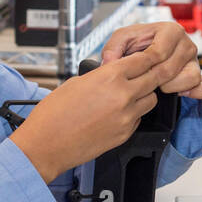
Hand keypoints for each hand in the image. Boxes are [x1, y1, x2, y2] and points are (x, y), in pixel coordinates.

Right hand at [9, 51, 173, 181]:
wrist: (47, 145)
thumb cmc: (54, 114)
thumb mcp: (76, 82)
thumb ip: (101, 75)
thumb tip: (112, 72)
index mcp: (110, 77)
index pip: (143, 60)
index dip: (148, 57)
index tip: (148, 57)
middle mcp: (123, 95)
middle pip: (154, 78)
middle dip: (152, 73)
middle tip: (147, 73)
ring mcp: (126, 116)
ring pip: (151, 100)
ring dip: (145, 94)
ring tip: (130, 94)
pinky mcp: (125, 133)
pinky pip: (139, 118)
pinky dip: (134, 113)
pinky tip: (119, 112)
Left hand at [101, 22, 201, 99]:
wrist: (148, 51)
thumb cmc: (138, 44)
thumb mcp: (122, 40)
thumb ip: (113, 48)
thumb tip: (109, 62)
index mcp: (170, 30)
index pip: (159, 53)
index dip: (145, 67)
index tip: (135, 72)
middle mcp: (185, 44)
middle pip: (172, 67)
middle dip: (154, 78)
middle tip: (143, 80)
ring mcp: (193, 60)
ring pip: (188, 77)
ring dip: (170, 85)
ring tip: (158, 84)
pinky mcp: (198, 75)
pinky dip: (197, 91)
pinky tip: (183, 94)